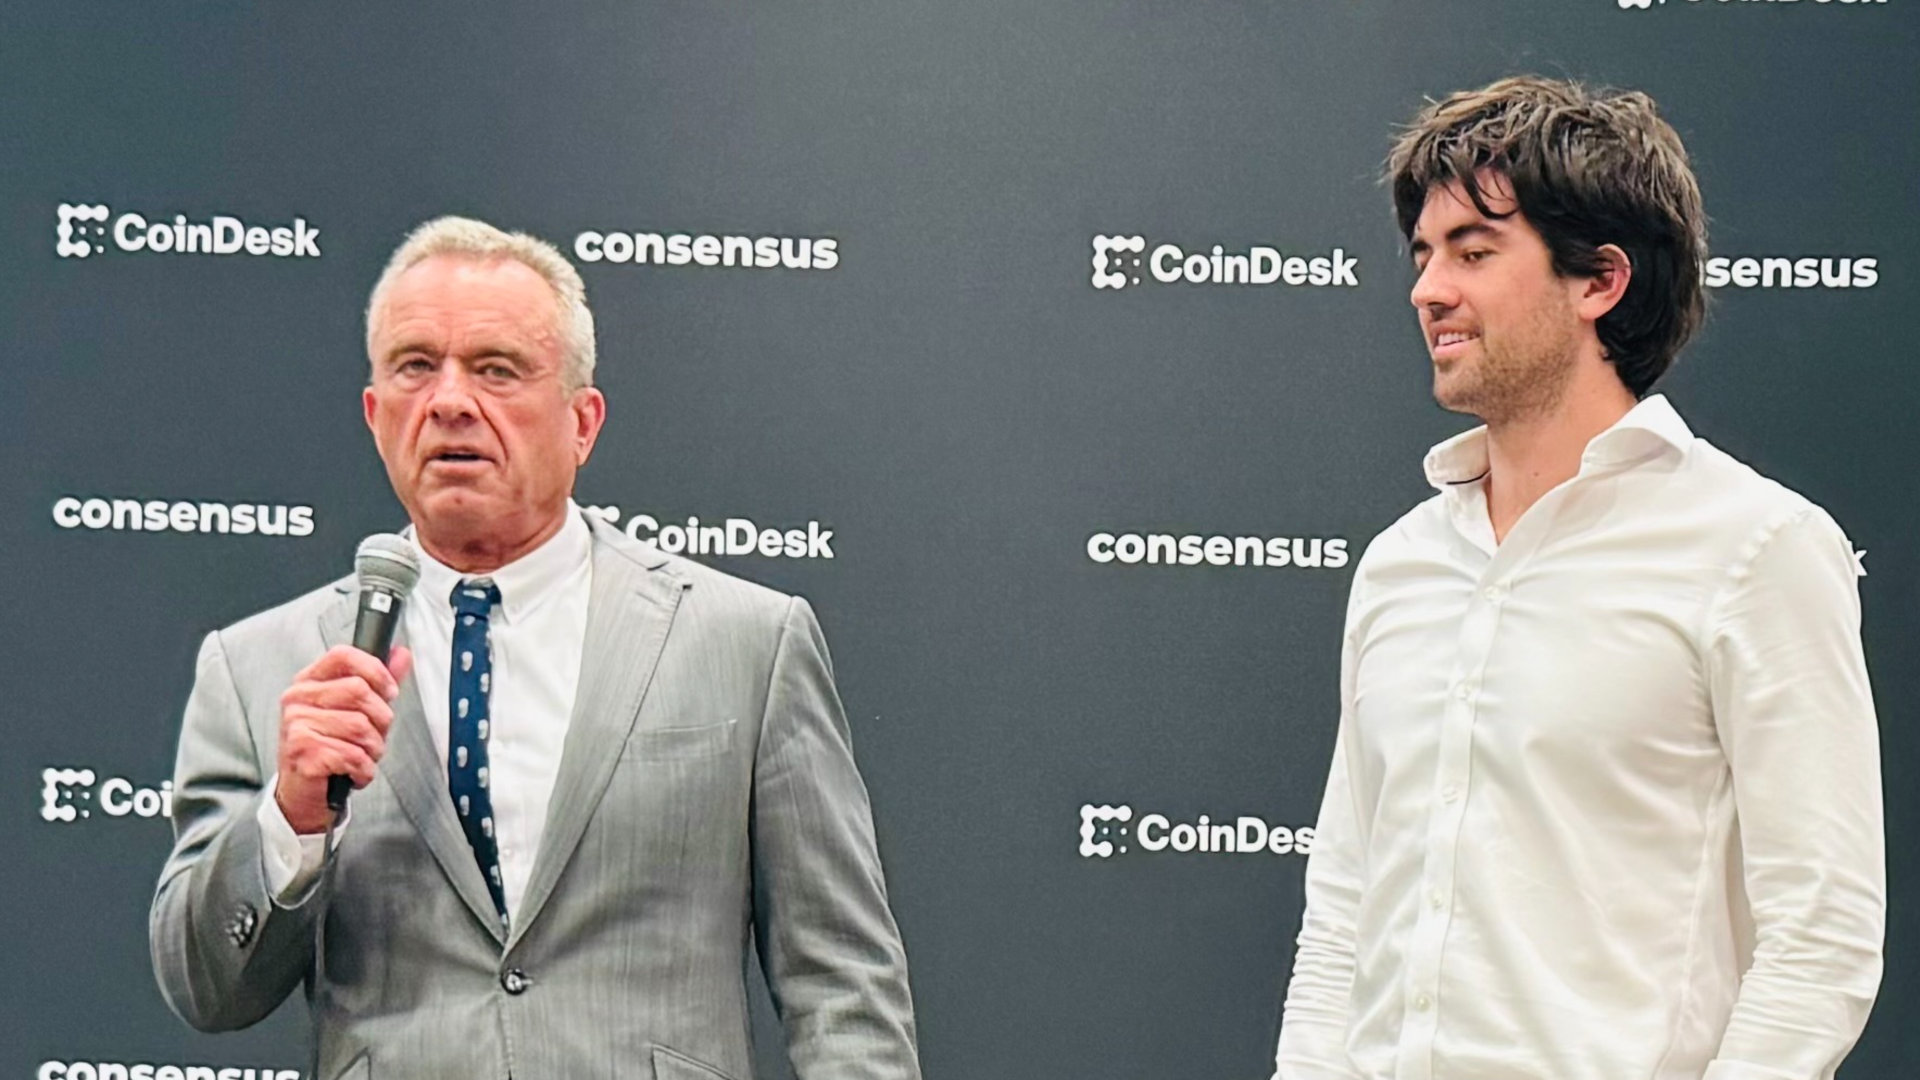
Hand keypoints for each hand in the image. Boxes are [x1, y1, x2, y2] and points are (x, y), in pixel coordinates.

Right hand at [274, 644, 413, 833]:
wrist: (303, 792)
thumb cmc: (331, 747)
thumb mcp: (356, 710)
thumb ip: (379, 681)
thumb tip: (401, 654)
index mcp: (309, 681)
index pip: (343, 655)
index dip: (375, 670)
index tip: (389, 691)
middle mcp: (297, 699)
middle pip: (359, 690)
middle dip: (380, 720)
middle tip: (373, 737)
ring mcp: (297, 725)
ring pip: (360, 726)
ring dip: (373, 749)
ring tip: (362, 757)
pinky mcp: (302, 752)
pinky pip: (353, 755)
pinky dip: (364, 769)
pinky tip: (354, 772)